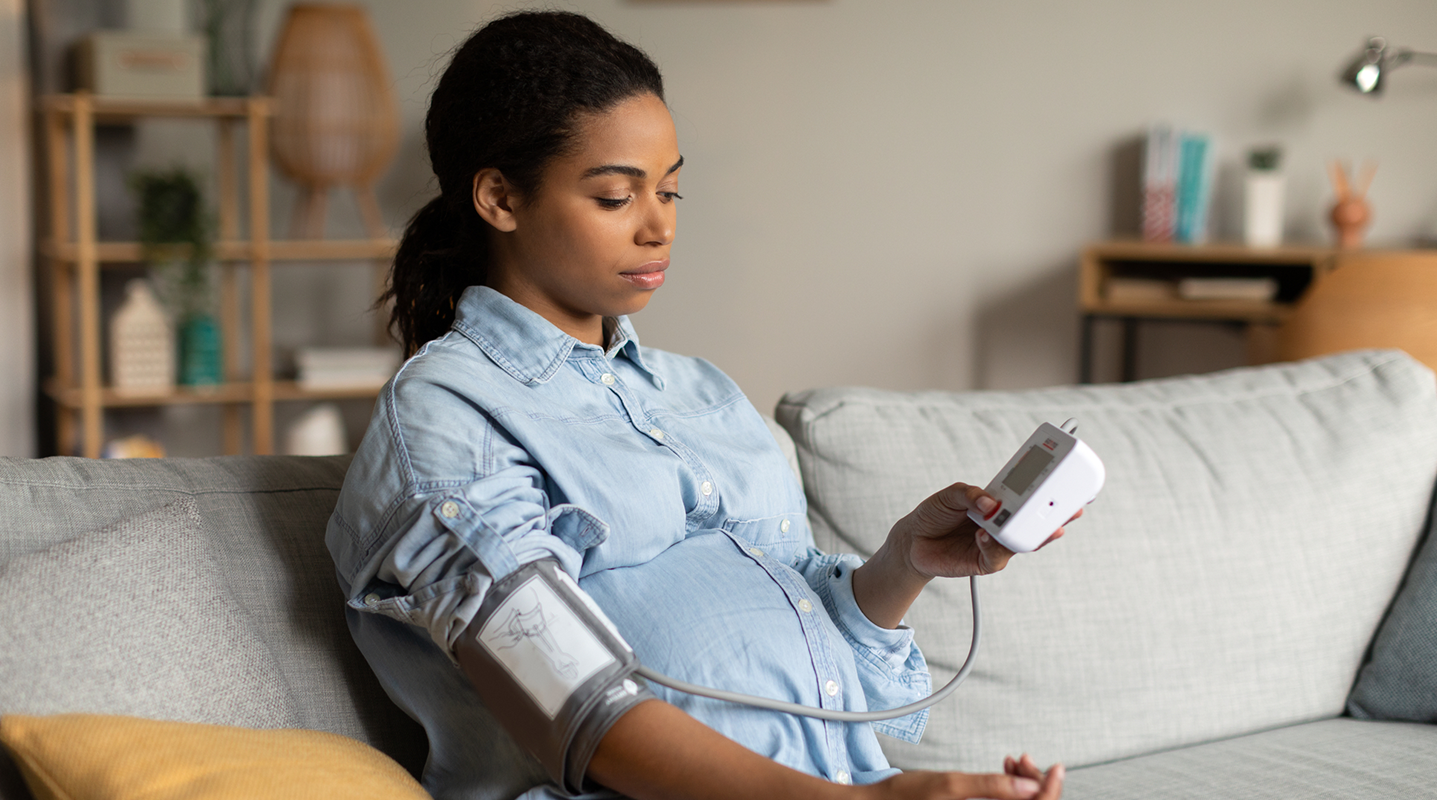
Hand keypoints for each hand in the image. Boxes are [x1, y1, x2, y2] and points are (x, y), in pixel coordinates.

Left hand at [852, 483, 1076, 628]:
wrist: (913, 541)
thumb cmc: (935, 514)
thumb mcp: (950, 495)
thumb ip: (970, 494)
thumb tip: (990, 502)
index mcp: (1000, 504)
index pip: (1030, 498)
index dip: (1050, 493)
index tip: (1071, 484)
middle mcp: (1003, 524)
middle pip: (1036, 522)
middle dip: (1057, 517)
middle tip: (1071, 509)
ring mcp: (997, 544)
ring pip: (1022, 541)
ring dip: (1029, 533)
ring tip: (1031, 521)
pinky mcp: (985, 561)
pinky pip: (998, 556)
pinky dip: (994, 545)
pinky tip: (984, 534)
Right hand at [861, 758, 1063, 799]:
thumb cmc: (907, 797)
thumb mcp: (951, 785)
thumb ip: (993, 786)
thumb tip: (1033, 786)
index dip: (1050, 790)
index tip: (1056, 767)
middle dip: (1035, 782)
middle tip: (1024, 758)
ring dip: (1023, 783)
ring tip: (1014, 761)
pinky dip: (1010, 787)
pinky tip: (1006, 769)